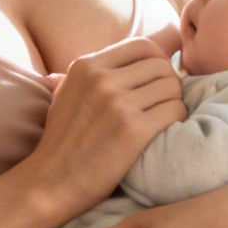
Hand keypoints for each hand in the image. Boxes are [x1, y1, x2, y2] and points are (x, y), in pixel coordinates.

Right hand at [30, 35, 184, 211]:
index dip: (159, 60)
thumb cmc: (63, 140)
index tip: (157, 79)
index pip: (144, 45)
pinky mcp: (133, 130)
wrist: (50, 183)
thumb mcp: (70, 91)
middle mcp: (102, 79)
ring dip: (174, 101)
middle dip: (169, 82)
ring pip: (172, 86)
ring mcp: (118, 104)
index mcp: (87, 65)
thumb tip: (139, 48)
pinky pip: (175, 110)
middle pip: (162, 65)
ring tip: (163, 116)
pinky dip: (178, 118)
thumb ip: (99, 70)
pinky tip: (165, 129)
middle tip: (163, 101)